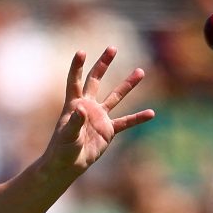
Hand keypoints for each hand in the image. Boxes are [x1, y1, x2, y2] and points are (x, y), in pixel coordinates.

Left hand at [45, 47, 154, 171]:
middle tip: (113, 48)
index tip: (81, 52)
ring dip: (127, 85)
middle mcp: (87, 106)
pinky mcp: (108, 130)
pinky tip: (151, 113)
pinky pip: (125, 122)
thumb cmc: (62, 150)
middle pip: (96, 80)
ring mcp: (99, 117)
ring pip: (115, 97)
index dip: (77, 67)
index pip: (75, 81)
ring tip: (140, 71)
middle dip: (103, 64)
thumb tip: (81, 109)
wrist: (68, 165)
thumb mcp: (68, 136)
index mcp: (73, 104)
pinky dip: (137, 118)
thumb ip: (75, 122)